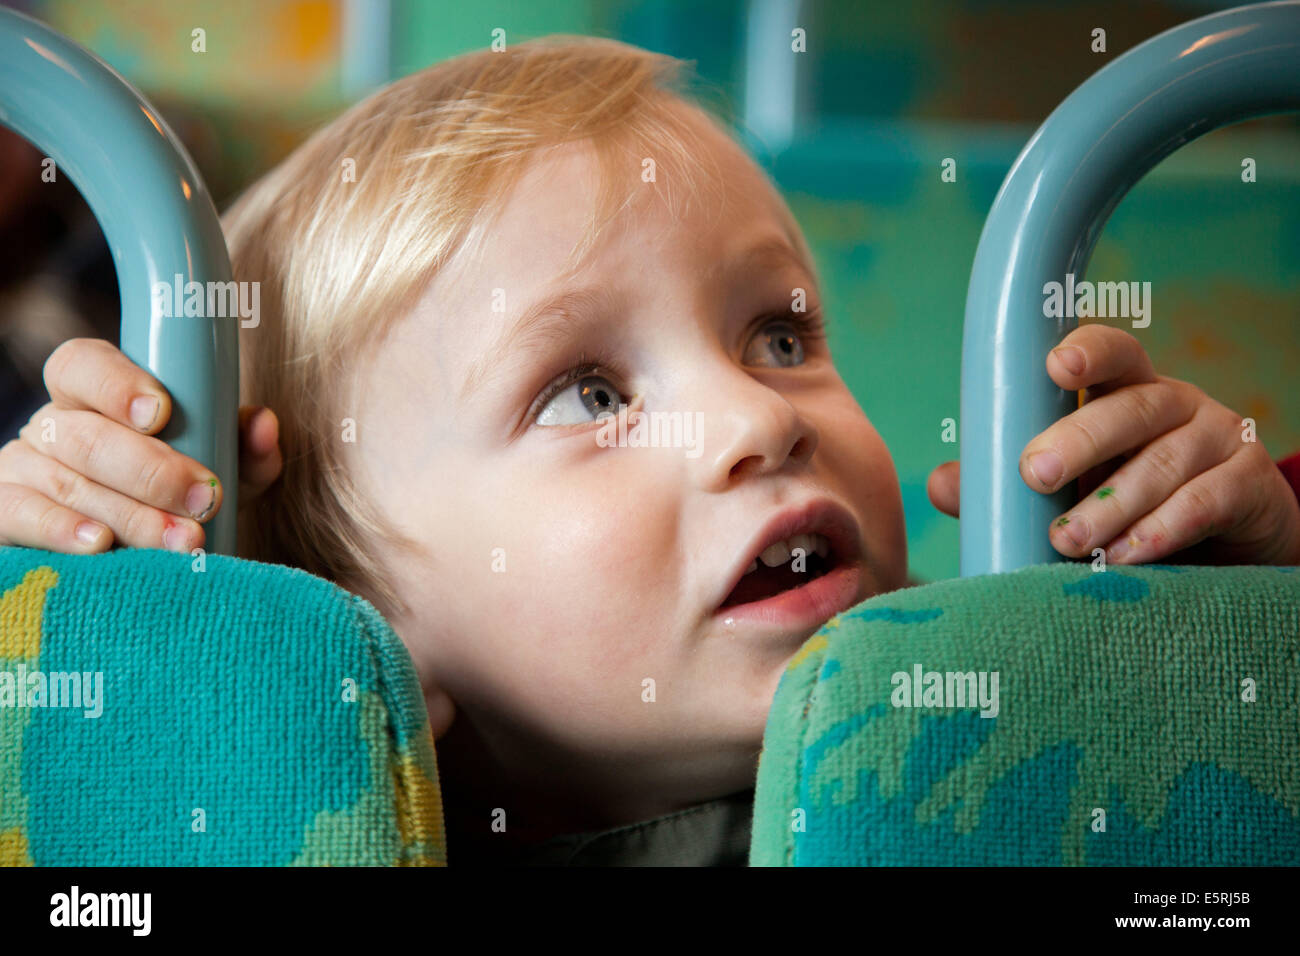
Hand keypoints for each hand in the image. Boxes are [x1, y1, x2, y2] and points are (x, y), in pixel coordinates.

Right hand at [0, 337, 281, 552]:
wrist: (135, 564)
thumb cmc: (179, 501)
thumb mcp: (219, 471)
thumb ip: (243, 447)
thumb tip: (264, 423)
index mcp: (95, 398)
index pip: (84, 365)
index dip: (116, 383)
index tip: (160, 412)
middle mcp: (53, 427)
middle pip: (87, 435)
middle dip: (152, 471)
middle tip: (204, 499)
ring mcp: (22, 471)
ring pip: (68, 484)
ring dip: (132, 515)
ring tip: (184, 541)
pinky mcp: (3, 516)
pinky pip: (20, 516)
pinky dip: (61, 531)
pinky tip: (99, 545)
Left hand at [928, 324, 1299, 565]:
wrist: (1229, 544)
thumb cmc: (1128, 501)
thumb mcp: (1071, 488)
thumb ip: (1006, 485)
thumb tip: (940, 484)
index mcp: (1123, 390)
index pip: (1110, 352)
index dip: (1086, 351)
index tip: (1053, 366)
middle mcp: (1173, 402)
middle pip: (1128, 408)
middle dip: (1078, 440)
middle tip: (1034, 474)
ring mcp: (1217, 438)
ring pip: (1161, 463)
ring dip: (1110, 504)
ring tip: (1067, 541)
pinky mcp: (1248, 483)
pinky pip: (1204, 502)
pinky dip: (1162, 530)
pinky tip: (1128, 556)